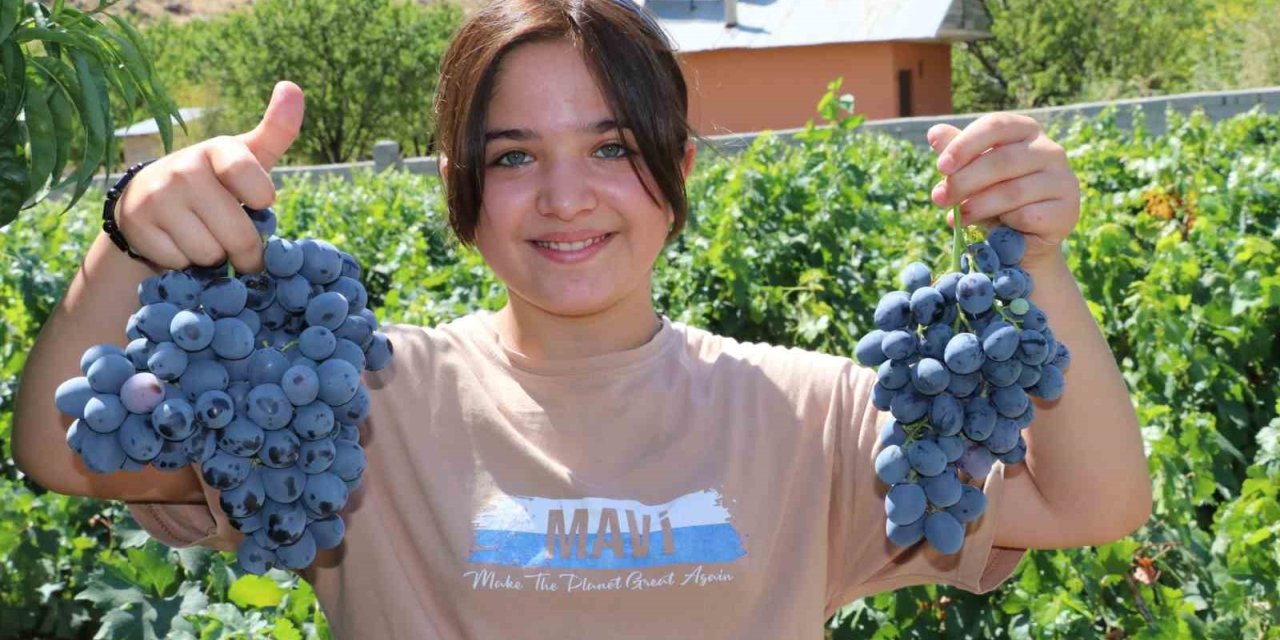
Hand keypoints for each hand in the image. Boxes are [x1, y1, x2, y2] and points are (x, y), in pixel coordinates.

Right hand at [113, 80, 304, 272]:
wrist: (151, 200)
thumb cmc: (216, 182)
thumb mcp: (247, 157)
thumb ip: (277, 130)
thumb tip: (292, 86)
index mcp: (218, 150)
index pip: (256, 184)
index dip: (261, 202)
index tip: (258, 201)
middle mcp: (184, 167)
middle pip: (238, 235)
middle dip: (246, 251)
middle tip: (238, 243)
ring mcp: (157, 196)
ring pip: (209, 254)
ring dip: (214, 257)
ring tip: (203, 236)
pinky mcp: (138, 224)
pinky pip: (181, 263)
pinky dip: (185, 263)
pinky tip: (177, 243)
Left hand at [926, 114, 1079, 266]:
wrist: (1023, 239)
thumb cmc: (994, 197)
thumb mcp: (972, 173)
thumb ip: (957, 153)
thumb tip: (935, 133)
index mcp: (1026, 131)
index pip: (996, 126)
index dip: (965, 144)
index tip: (941, 167)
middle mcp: (1050, 150)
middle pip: (1002, 160)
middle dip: (964, 182)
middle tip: (940, 199)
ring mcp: (1063, 180)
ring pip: (1012, 191)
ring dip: (978, 206)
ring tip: (957, 218)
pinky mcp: (1067, 210)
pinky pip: (1027, 216)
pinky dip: (1004, 224)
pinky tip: (992, 230)